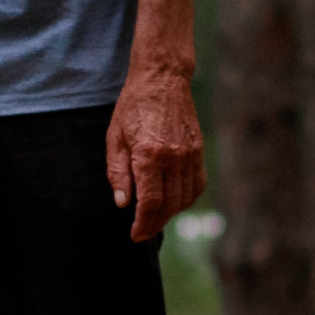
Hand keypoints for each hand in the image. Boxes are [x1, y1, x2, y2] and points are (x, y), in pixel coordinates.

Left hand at [105, 56, 204, 243]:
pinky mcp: (199, 151)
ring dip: (171, 214)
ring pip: (185, 198)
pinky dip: (187, 199)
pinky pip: (197, 185)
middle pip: (169, 205)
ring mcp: (190, 155)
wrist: (162, 79)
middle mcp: (173, 157)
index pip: (150, 202)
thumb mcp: (115, 137)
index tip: (135, 235)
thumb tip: (123, 204)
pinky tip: (174, 202)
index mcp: (149, 154)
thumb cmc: (133, 106)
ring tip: (155, 218)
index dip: (142, 223)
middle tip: (143, 232)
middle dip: (155, 223)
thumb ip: (118, 173)